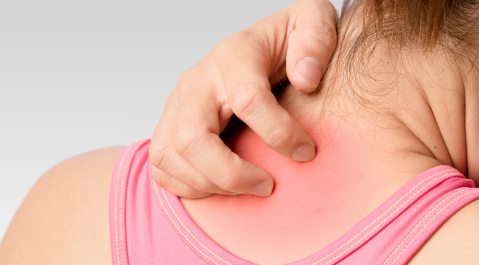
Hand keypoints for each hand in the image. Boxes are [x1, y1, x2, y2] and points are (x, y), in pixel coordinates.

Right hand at [149, 0, 337, 197]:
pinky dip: (188, 186)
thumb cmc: (287, 44)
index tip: (305, 151)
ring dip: (211, 183)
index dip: (279, 133)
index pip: (247, 98)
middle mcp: (197, 80)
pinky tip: (224, 186)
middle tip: (268, 185)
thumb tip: (305, 78)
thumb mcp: (313, 22)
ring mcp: (177, 105)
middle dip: (232, 173)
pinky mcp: (168, 127)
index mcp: (234, 55)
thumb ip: (316, 39)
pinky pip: (161, 166)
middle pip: (192, 138)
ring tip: (248, 187)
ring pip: (170, 156)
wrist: (261, 51)